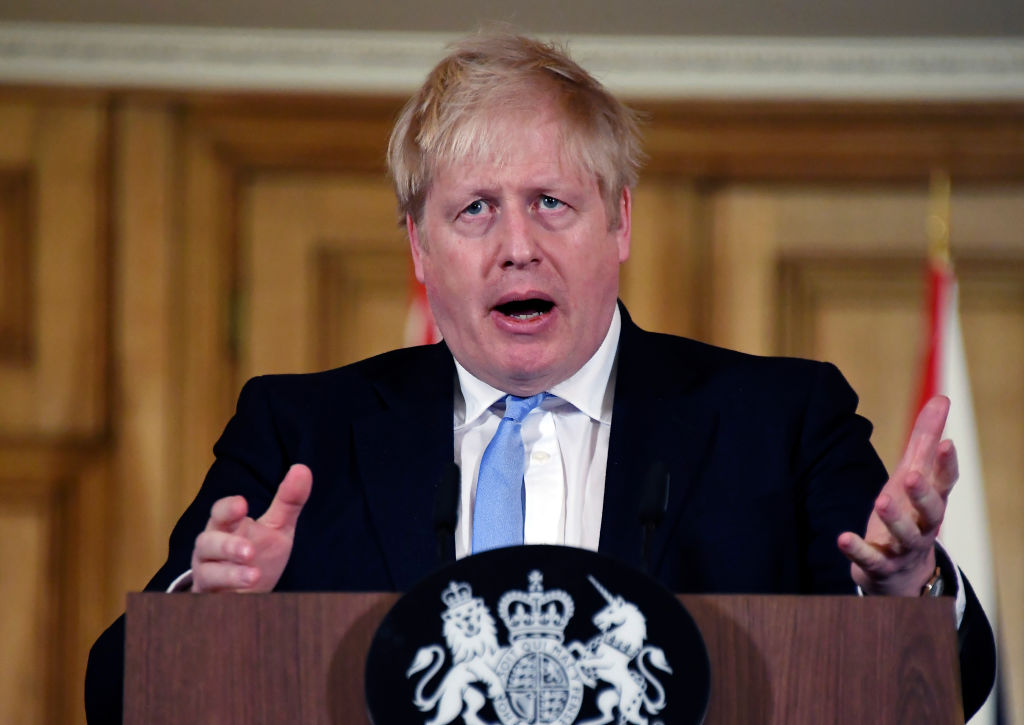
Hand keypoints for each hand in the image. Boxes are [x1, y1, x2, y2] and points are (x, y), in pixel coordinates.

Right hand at [190, 463, 312, 592]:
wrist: (248, 595)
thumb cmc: (259, 554)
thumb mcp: (278, 527)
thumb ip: (288, 501)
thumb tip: (303, 468)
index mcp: (226, 527)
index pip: (220, 513)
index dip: (228, 509)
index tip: (242, 504)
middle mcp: (211, 549)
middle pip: (207, 543)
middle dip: (227, 546)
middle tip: (249, 551)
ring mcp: (208, 576)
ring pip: (207, 573)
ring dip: (229, 574)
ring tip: (254, 576)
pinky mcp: (211, 600)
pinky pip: (209, 599)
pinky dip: (226, 596)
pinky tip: (244, 596)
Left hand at [837, 396, 956, 595]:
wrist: (902, 573)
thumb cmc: (910, 512)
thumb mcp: (915, 474)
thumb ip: (925, 439)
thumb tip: (942, 398)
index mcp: (933, 501)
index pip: (946, 482)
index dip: (947, 464)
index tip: (947, 443)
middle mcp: (924, 525)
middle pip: (931, 512)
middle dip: (923, 494)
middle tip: (912, 476)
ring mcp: (903, 547)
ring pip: (905, 535)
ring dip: (895, 519)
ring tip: (881, 500)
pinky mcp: (880, 566)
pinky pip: (870, 559)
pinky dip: (857, 549)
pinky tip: (842, 538)